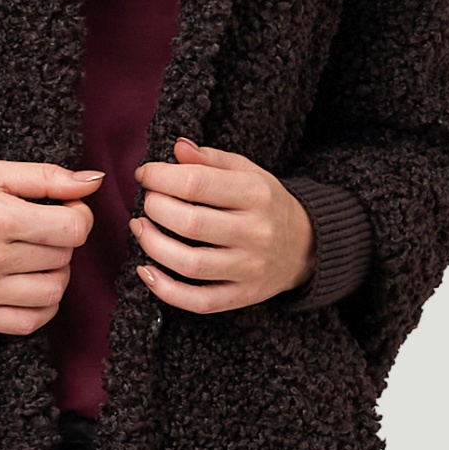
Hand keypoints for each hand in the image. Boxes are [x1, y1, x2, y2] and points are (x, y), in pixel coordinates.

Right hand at [0, 159, 102, 332]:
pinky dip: (41, 306)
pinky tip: (29, 286)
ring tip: (35, 259)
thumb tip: (94, 181)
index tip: (65, 211)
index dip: (79, 217)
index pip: (73, 229)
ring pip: (53, 293)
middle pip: (63, 259)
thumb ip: (48, 177)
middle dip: (61, 242)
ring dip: (55, 274)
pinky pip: (30, 323)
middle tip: (41, 232)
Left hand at [129, 137, 315, 313]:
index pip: (197, 183)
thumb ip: (211, 159)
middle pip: (190, 223)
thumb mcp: (248, 172)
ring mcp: (249, 268)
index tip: (145, 175)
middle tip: (148, 202)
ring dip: (152, 245)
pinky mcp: (242, 296)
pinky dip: (165, 290)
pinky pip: (199, 301)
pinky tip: (146, 271)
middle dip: (155, 209)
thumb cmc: (267, 204)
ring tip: (141, 228)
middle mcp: (256, 232)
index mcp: (256, 194)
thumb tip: (177, 148)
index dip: (160, 177)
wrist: (307, 246)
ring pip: (190, 264)